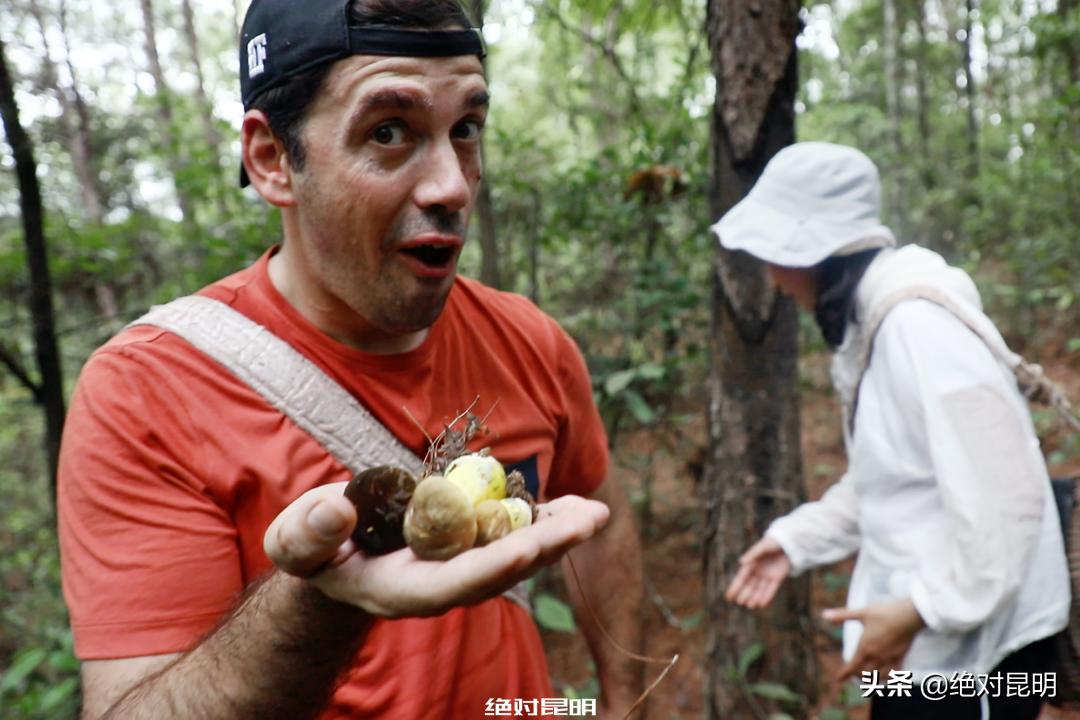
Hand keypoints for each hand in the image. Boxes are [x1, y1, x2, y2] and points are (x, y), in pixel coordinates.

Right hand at [264, 482, 610, 617]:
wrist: (334, 560)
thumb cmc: (313, 550)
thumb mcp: (295, 541)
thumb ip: (310, 532)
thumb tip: (337, 510)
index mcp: (402, 589)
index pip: (454, 584)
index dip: (491, 567)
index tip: (527, 547)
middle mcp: (441, 587)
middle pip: (501, 571)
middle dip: (546, 547)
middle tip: (591, 520)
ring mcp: (458, 569)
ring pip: (515, 554)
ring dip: (557, 534)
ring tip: (596, 511)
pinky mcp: (468, 547)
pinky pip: (511, 535)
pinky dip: (543, 520)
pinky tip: (574, 504)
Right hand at [725, 536, 791, 608]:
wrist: (788, 543)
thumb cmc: (772, 542)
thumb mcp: (762, 547)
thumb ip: (752, 554)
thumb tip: (741, 562)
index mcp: (751, 564)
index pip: (741, 578)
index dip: (734, 587)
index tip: (729, 596)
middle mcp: (758, 572)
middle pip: (749, 585)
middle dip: (744, 594)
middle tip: (740, 602)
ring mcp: (767, 576)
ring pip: (759, 589)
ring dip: (754, 597)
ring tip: (750, 605)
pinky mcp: (777, 578)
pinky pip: (771, 589)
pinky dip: (766, 597)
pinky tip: (762, 604)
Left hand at [823, 598, 925, 681]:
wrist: (909, 615)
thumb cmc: (885, 613)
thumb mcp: (862, 613)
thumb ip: (842, 615)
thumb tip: (824, 614)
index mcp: (865, 647)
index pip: (852, 666)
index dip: (844, 674)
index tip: (838, 679)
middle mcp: (877, 656)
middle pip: (864, 673)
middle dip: (856, 675)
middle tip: (851, 674)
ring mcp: (890, 658)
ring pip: (879, 676)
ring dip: (871, 678)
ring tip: (867, 676)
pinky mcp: (901, 657)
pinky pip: (894, 673)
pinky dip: (889, 677)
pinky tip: (887, 676)